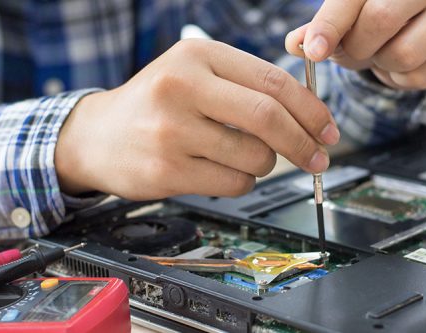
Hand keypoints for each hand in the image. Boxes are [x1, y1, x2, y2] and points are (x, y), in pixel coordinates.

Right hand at [55, 39, 338, 198]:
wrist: (97, 135)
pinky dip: (242, 181)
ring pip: (255, 156)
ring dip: (266, 164)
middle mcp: (182, 87)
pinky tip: (222, 169)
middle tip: (318, 157)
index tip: (328, 129)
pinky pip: (233, 183)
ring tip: (247, 157)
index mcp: (197, 55)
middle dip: (304, 142)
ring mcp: (171, 131)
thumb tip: (309, 113)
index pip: (272, 82)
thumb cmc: (157, 103)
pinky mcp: (166, 171)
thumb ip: (247, 84)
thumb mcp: (196, 73)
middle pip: (268, 117)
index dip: (311, 109)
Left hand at [286, 0, 425, 89]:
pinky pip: (419, 76)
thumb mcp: (343, 17)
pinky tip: (401, 63)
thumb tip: (295, 45)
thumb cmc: (372, 15)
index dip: (330, 25)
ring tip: (380, 53)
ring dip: (380, 64)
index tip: (314, 51)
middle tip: (353, 50)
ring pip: (402, 54)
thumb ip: (319, 30)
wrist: (418, 23)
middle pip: (380, 21)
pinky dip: (400, 79)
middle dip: (356, 47)